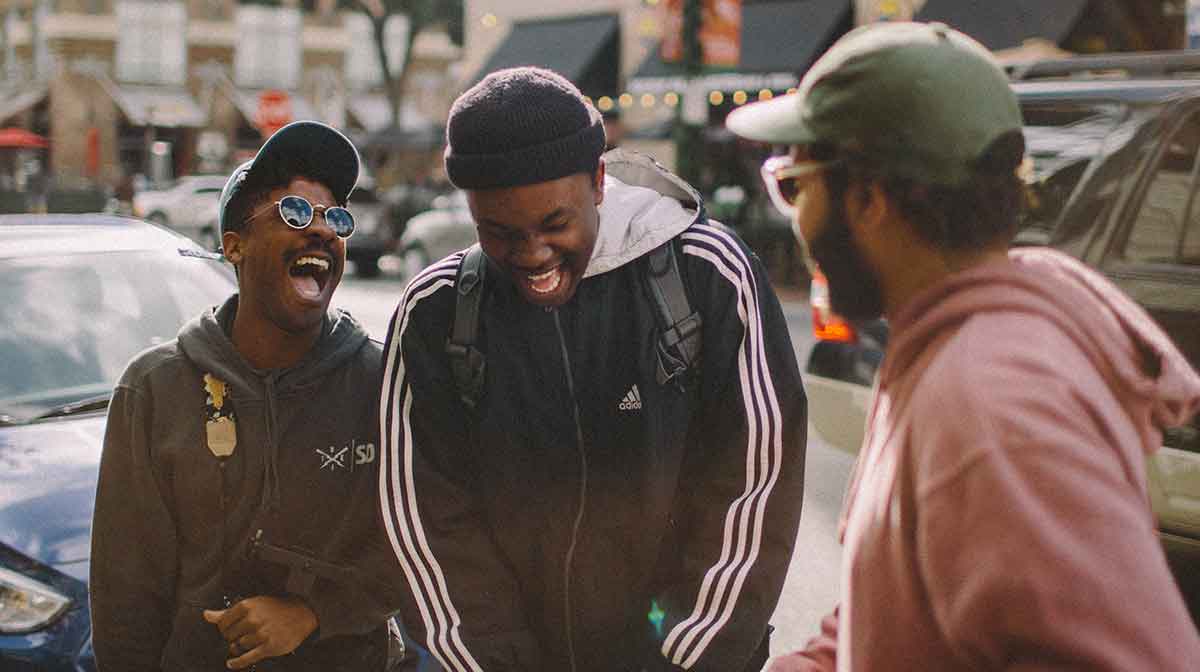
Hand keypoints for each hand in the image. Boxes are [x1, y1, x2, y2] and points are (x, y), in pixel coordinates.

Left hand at [203, 595, 317, 668]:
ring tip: (247, 643)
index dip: (224, 628)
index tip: (230, 629)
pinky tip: (231, 663)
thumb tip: (206, 615)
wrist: (302, 613)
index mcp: (247, 606)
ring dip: (239, 647)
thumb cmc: (276, 608)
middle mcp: (252, 619)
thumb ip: (227, 612)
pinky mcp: (268, 647)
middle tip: (241, 635)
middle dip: (232, 638)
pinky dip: (236, 663)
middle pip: (229, 636)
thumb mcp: (253, 604)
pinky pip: (246, 658)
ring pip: (238, 646)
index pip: (222, 623)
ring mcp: (260, 634)